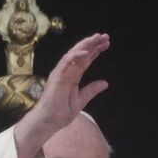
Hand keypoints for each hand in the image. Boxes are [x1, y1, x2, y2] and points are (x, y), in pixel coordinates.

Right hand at [14, 33, 109, 157]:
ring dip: (85, 45)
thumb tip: (105, 83)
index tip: (106, 43)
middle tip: (105, 36)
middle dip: (93, 44)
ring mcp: (61, 72)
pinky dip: (76, 55)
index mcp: (73, 76)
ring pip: (74, 53)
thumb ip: (92, 90)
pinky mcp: (56, 75)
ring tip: (97, 38)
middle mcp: (67, 71)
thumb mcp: (81, 100)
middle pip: (81, 53)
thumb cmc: (62, 112)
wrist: (50, 121)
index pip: (86, 60)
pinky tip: (86, 52)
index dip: (95, 50)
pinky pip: (66, 62)